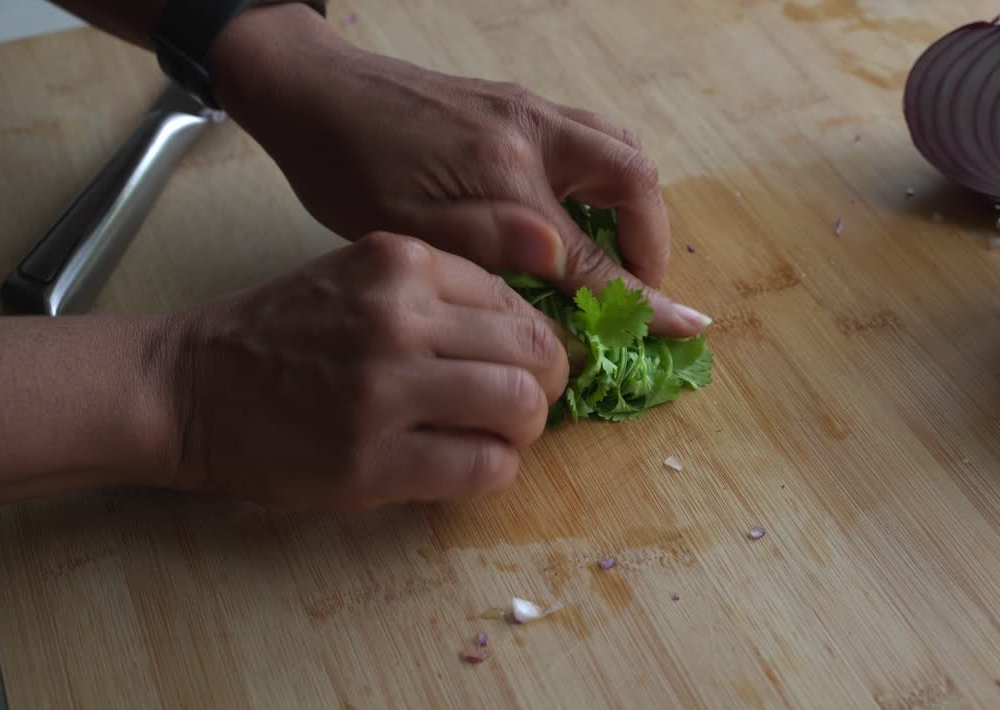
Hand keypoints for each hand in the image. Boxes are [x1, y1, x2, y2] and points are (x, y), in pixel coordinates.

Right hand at [158, 233, 569, 510]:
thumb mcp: (357, 277)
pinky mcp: (370, 461)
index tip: (526, 366)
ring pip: (521, 409)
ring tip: (496, 438)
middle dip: (545, 386)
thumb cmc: (276, 332)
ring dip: (524, 432)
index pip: (517, 302)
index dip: (535, 342)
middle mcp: (399, 318)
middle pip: (536, 353)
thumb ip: (437, 295)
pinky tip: (465, 465)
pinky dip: (493, 471)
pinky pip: (483, 468)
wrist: (185, 386)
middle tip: (524, 407)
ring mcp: (384, 390)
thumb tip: (529, 339)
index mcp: (402, 263)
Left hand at [208, 4, 711, 337]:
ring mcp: (527, 110)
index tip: (685, 325)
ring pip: (616, 148)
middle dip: (650, 236)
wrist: (314, 93)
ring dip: (632, 203)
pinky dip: (603, 179)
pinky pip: (588, 137)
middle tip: (634, 285)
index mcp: (508, 173)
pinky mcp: (514, 103)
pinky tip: (572, 213)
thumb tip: (564, 259)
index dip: (641, 294)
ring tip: (612, 252)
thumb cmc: (347, 169)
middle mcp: (533, 131)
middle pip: (632, 175)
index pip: (593, 249)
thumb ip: (488, 244)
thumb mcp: (406, 225)